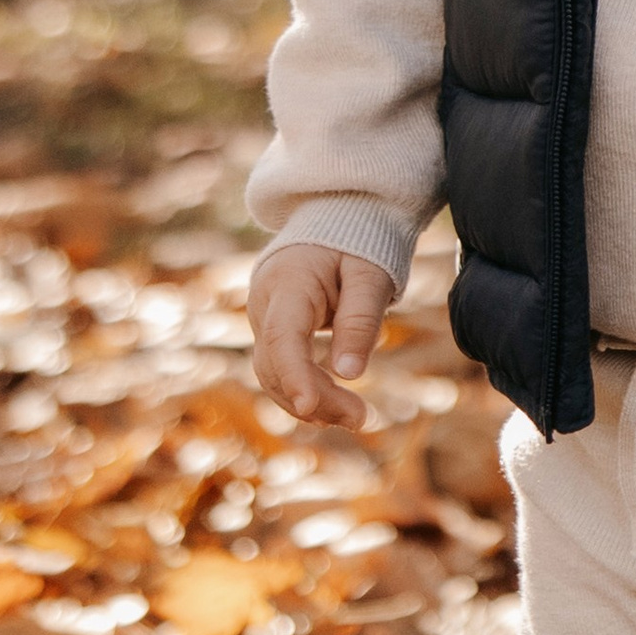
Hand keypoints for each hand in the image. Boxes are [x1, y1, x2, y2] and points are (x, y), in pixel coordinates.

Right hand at [249, 244, 396, 427]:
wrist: (338, 215)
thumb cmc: (359, 240)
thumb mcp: (371, 272)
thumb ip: (360, 318)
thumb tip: (351, 374)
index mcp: (286, 281)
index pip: (281, 337)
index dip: (294, 375)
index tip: (310, 406)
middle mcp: (265, 304)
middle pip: (277, 364)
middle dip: (315, 397)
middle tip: (362, 419)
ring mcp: (264, 319)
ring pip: (275, 373)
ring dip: (311, 401)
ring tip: (355, 419)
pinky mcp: (275, 331)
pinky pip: (282, 367)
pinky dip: (306, 388)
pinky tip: (333, 410)